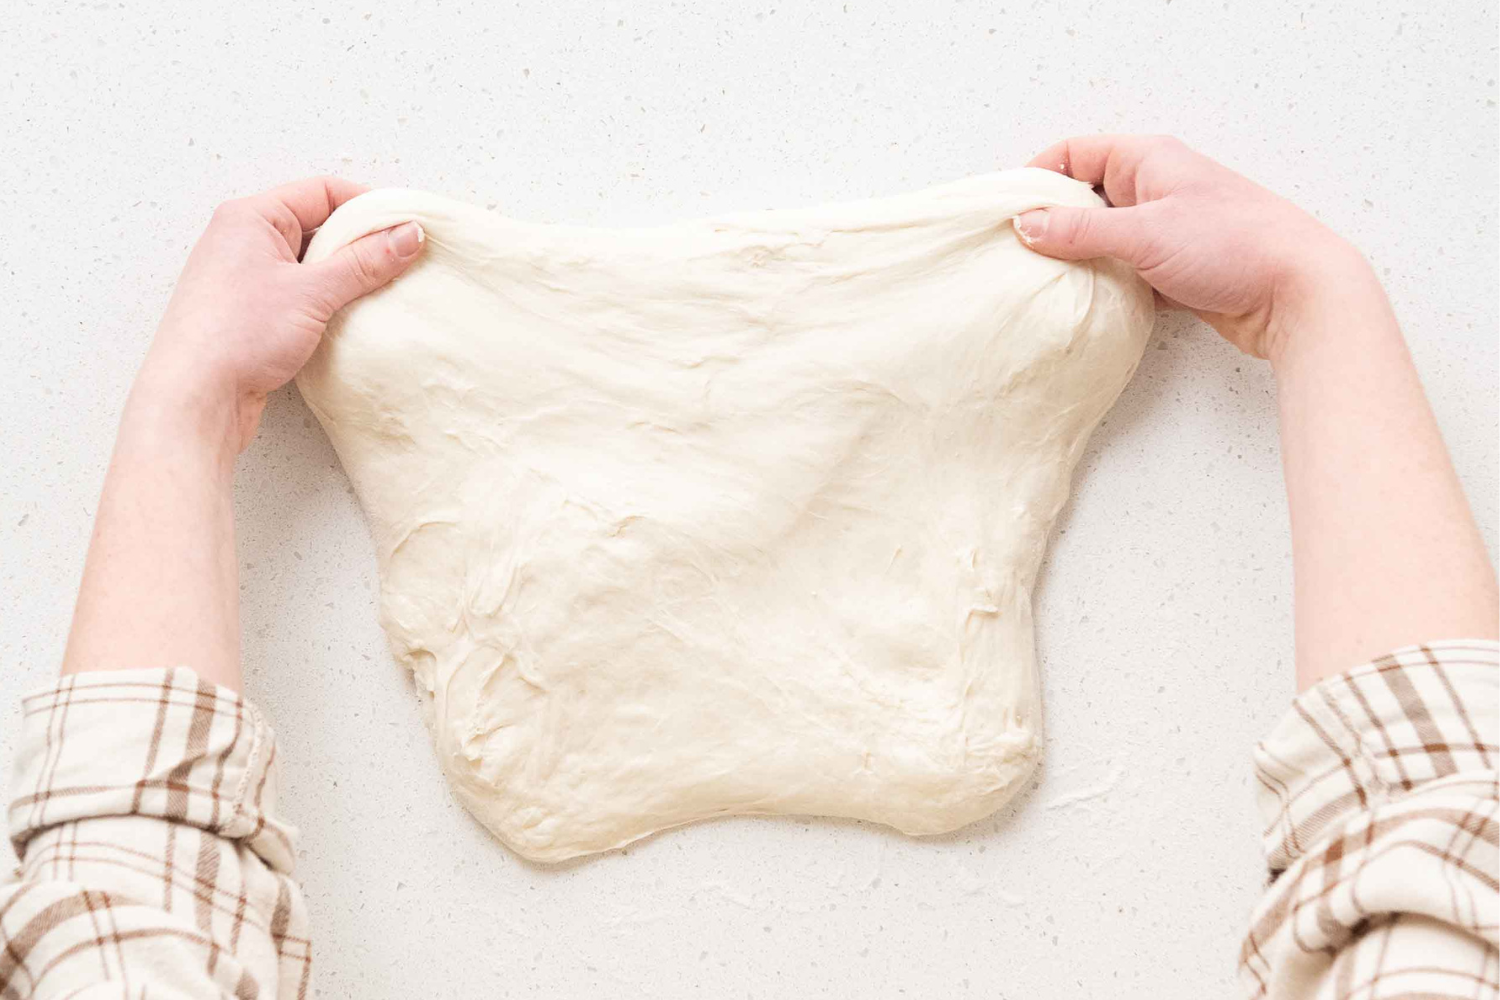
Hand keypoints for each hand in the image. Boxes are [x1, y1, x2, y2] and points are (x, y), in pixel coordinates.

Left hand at [140, 177, 423, 450]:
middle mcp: (244, 239)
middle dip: (361, 241)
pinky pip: (302, 290)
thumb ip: (366, 261)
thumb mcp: (313, 292)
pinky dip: (329, 298)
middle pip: (319, 224)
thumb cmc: (238, 335)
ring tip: (380, 289)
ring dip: (347, 273)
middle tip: (401, 260)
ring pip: (312, 261)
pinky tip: (351, 315)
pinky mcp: (253, 311)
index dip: (369, 205)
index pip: (323, 192)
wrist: (195, 398)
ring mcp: (247, 276)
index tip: (406, 226)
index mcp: (251, 217)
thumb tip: (409, 235)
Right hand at [1013, 135, 1373, 362]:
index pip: (1075, 154)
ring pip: (1102, 237)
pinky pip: (1123, 268)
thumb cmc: (1233, 247)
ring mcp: (1165, 228)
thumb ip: (1078, 232)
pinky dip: (1104, 283)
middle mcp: (1155, 187)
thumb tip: (1026, 225)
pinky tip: (1086, 302)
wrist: (1298, 293)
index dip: (1037, 177)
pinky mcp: (1173, 267)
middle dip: (1051, 223)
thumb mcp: (1143, 234)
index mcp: (1148, 159)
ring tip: (1047, 281)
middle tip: (1020, 253)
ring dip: (1078, 258)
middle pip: (1084, 197)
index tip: (1007, 211)